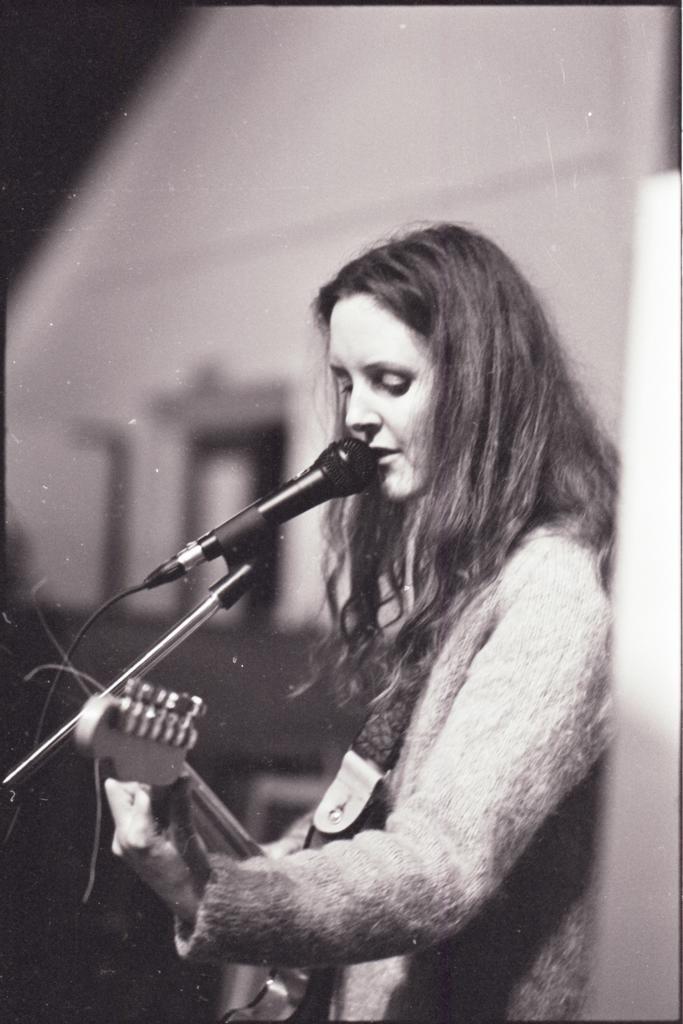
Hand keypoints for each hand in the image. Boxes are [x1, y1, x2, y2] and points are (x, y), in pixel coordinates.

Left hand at [104, 776, 209, 923]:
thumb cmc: (189, 871)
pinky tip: (164, 808)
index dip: (152, 775)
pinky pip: (130, 817)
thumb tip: (181, 774)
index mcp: (136, 834)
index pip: (136, 790)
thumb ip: (180, 802)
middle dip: (142, 781)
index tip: (167, 766)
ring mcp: (121, 844)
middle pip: (122, 794)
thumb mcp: (187, 834)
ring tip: (169, 791)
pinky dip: (144, 807)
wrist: (187, 901)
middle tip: (167, 776)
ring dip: (144, 794)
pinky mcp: (126, 847)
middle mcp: (122, 838)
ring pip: (125, 804)